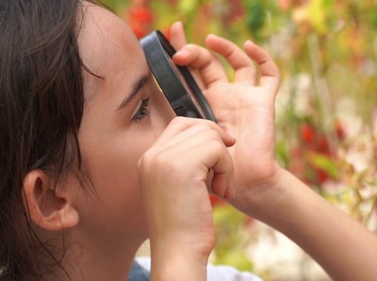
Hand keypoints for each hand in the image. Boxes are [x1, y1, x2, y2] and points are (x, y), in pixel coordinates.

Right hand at [138, 117, 234, 271]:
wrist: (178, 252)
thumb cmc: (185, 225)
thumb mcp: (182, 186)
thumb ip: (190, 160)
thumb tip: (220, 134)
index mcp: (149, 159)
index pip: (181, 124)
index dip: (206, 134)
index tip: (221, 156)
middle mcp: (152, 156)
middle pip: (198, 127)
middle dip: (219, 149)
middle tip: (222, 178)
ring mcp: (164, 159)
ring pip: (211, 137)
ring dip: (225, 163)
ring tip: (221, 189)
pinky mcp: (181, 167)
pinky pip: (218, 150)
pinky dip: (227, 170)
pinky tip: (222, 192)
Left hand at [168, 22, 281, 209]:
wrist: (241, 184)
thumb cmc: (211, 168)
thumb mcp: (183, 143)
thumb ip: (168, 123)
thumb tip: (140, 103)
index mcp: (202, 104)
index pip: (189, 71)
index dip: (181, 50)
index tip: (167, 33)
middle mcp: (223, 96)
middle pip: (209, 62)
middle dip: (194, 49)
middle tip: (178, 53)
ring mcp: (244, 96)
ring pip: (238, 61)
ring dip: (226, 47)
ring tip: (211, 41)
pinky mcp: (263, 100)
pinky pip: (270, 74)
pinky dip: (262, 57)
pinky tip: (251, 46)